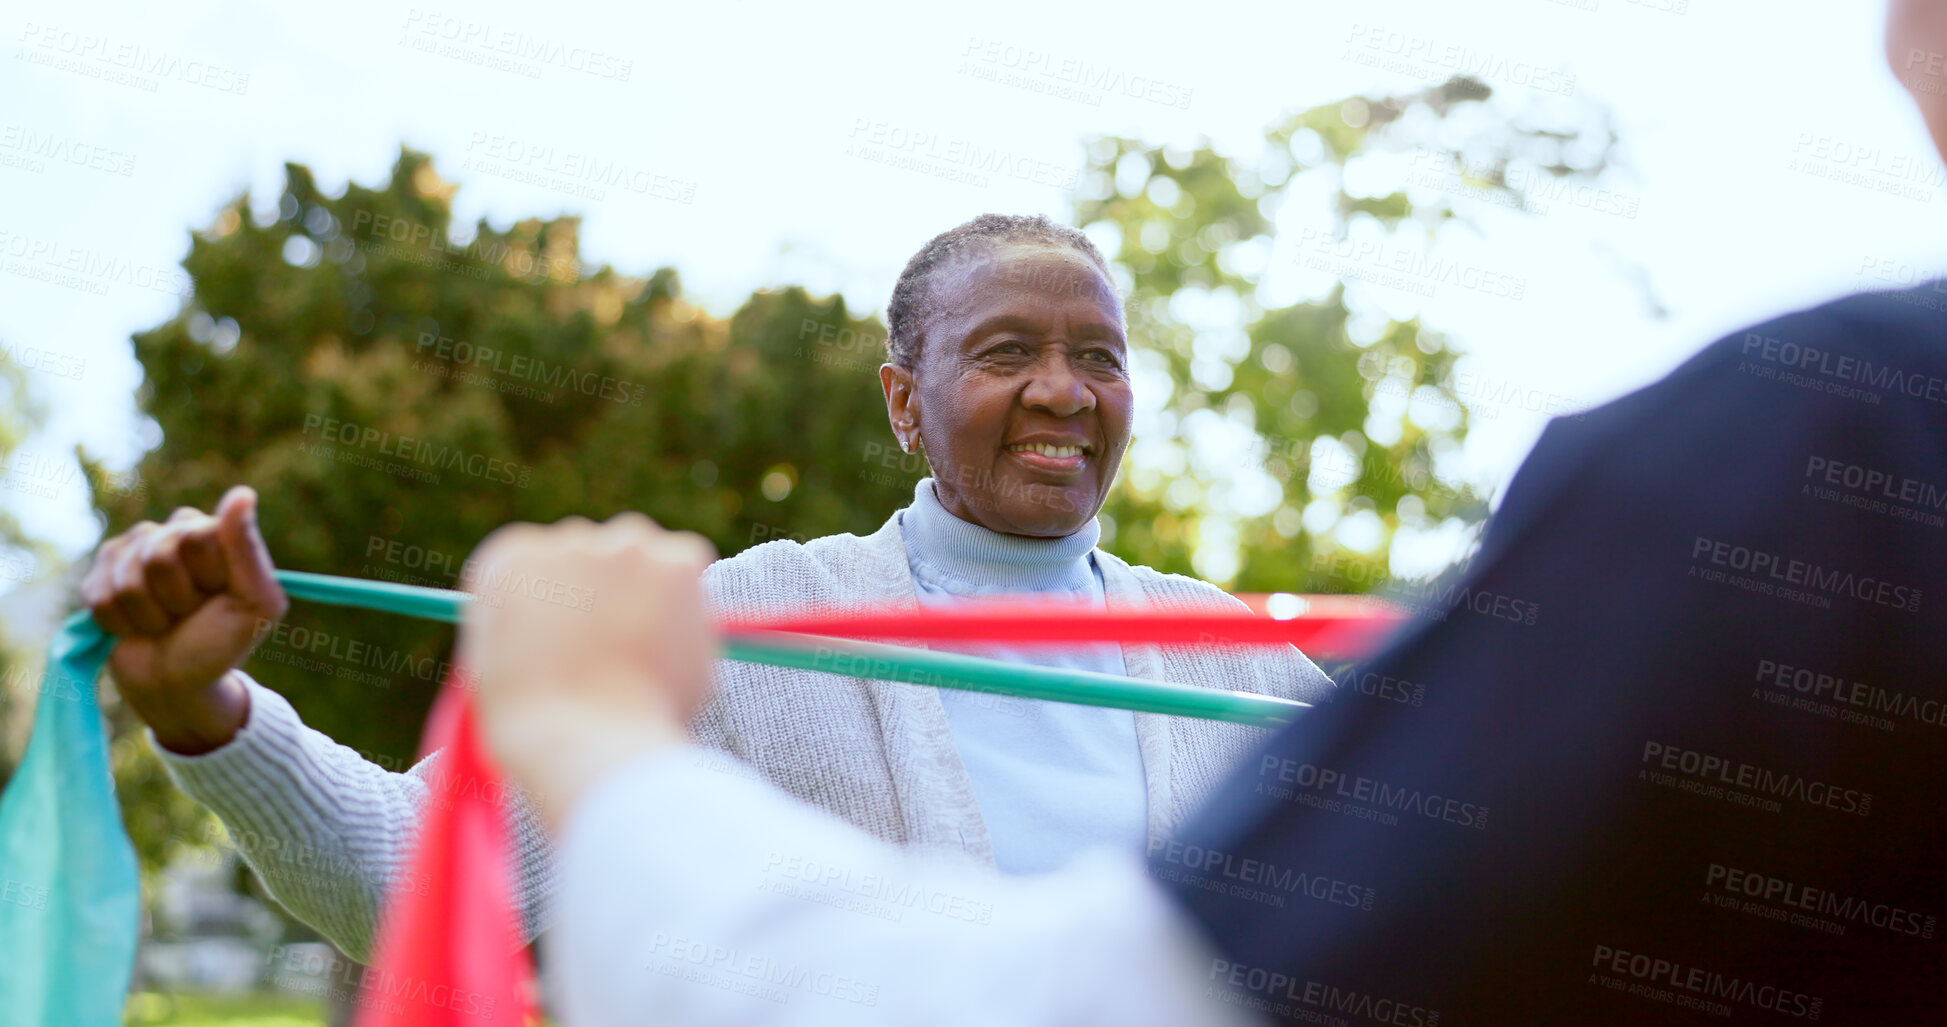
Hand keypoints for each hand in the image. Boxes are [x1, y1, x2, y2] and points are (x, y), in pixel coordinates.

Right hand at [80, 485, 287, 753]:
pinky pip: (99, 596)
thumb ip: (248, 550)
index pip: (196, 536)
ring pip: (127, 578)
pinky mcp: (101, 576)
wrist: (179, 684)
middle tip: (191, 613)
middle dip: (177, 598)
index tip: (222, 596)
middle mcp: (173, 532)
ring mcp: (133, 552)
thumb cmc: (223, 643)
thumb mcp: (255, 603)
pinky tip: (137, 627)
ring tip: (166, 623)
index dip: (208, 577)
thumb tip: (242, 493)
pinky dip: (121, 624)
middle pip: (158, 554)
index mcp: (214, 532)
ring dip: (150, 615)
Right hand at [460, 512, 717, 829]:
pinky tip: (669, 647)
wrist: (585, 745)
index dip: (562, 605)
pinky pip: (689, 566)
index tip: (575, 636)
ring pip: (644, 556)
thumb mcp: (501, 664)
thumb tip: (569, 619)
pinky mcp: (676, 563)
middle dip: (607, 592)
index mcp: (511, 559)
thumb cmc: (538, 726)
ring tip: (642, 655)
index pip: (543, 562)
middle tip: (618, 648)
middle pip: (594, 553)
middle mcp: (566, 540)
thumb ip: (532, 624)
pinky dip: (687, 602)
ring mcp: (623, 547)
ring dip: (648, 590)